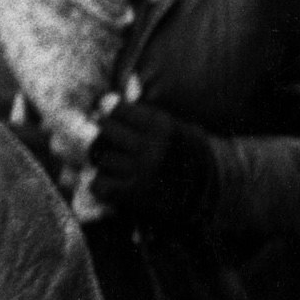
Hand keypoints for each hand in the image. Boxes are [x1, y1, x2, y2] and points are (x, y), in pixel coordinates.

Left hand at [88, 101, 218, 226]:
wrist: (201, 197)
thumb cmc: (182, 156)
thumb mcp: (173, 127)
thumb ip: (142, 115)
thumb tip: (103, 102)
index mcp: (163, 126)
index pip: (117, 109)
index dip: (116, 117)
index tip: (121, 125)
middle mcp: (153, 146)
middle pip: (104, 128)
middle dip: (107, 136)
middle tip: (117, 146)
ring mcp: (142, 170)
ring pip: (101, 157)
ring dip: (108, 164)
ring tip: (125, 170)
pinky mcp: (132, 194)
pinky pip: (98, 184)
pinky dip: (103, 186)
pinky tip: (117, 186)